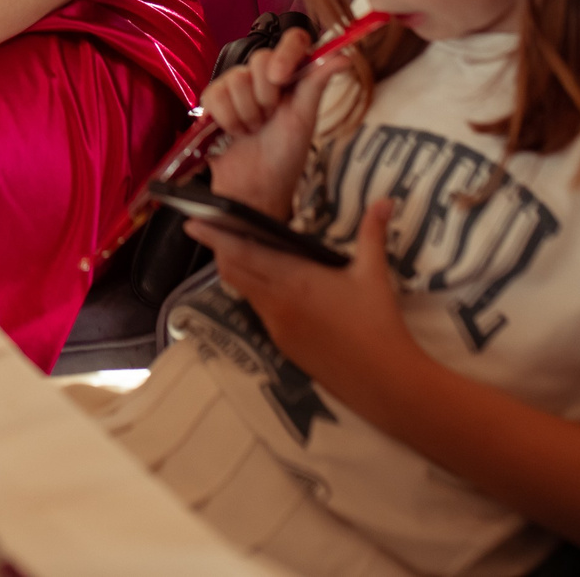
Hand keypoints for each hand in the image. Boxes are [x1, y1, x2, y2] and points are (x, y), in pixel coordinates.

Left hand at [189, 198, 416, 400]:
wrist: (382, 380)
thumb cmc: (377, 322)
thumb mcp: (373, 273)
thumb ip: (373, 232)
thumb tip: (386, 199)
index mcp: (293, 279)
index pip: (242, 254)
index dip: (216, 237)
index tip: (193, 221)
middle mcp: (276, 303)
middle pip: (233, 272)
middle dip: (220, 250)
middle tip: (209, 230)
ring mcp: (276, 327)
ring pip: (245, 293)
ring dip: (237, 272)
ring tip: (236, 252)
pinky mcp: (282, 346)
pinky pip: (259, 312)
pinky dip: (255, 294)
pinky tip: (266, 286)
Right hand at [200, 31, 341, 217]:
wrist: (257, 187)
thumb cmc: (285, 155)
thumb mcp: (304, 118)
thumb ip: (317, 82)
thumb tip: (345, 55)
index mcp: (292, 75)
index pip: (292, 40)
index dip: (285, 54)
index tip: (281, 78)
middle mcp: (264, 76)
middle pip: (259, 59)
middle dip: (265, 97)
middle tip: (270, 118)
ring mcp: (237, 86)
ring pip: (235, 78)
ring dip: (247, 112)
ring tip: (253, 128)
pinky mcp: (214, 99)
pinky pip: (215, 94)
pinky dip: (227, 118)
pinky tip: (235, 130)